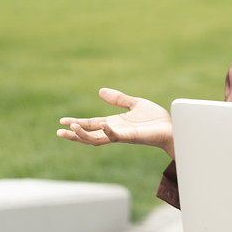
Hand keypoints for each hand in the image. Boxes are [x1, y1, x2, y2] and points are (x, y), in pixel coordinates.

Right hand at [56, 87, 173, 157]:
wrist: (171, 127)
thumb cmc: (155, 119)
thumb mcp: (134, 104)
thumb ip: (118, 99)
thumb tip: (100, 91)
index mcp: (114, 123)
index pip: (91, 124)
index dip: (77, 123)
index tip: (62, 121)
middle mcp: (115, 131)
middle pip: (89, 135)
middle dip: (74, 134)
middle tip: (59, 132)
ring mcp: (122, 135)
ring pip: (98, 139)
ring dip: (84, 136)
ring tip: (73, 128)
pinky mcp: (131, 137)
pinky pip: (116, 136)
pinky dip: (108, 132)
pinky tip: (102, 125)